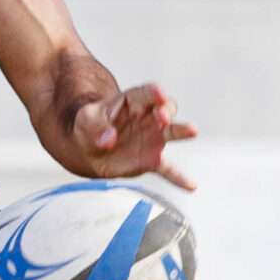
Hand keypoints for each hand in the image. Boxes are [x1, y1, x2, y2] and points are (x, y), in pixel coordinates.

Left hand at [70, 83, 199, 190]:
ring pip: (171, 132)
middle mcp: (148, 118)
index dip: (154, 93)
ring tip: (193, 130)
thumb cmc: (88, 127)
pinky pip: (168, 169)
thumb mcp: (86, 121)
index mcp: (132, 102)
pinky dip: (179, 178)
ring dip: (182, 131)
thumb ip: (97, 126)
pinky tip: (191, 186)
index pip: (146, 93)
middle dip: (166, 111)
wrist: (89, 150)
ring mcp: (153, 138)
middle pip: (165, 109)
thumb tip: (108, 140)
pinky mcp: (152, 160)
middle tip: (163, 117)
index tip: (159, 95)